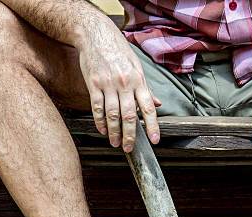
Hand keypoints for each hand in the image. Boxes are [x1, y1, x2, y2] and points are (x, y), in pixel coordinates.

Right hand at [77, 21, 160, 151]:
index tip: (155, 140)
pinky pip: (97, 107)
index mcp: (138, 80)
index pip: (148, 107)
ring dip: (114, 132)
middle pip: (129, 115)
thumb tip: (158, 104)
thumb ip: (146, 88)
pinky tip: (102, 129)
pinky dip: (99, 121)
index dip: (153, 126)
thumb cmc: (118, 50)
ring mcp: (108, 84)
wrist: (95, 34)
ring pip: (112, 114)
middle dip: (130, 135)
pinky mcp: (93, 84)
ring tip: (115, 142)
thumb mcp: (137, 66)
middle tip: (130, 148)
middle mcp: (125, 83)